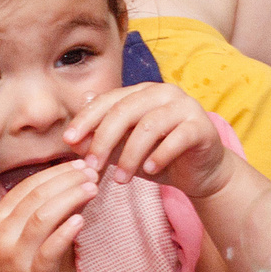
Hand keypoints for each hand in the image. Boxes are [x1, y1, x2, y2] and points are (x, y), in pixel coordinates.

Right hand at [0, 161, 98, 271]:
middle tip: (91, 170)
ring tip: (93, 187)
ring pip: (43, 217)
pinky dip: (66, 231)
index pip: (26, 187)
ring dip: (71, 198)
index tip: (78, 164)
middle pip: (36, 196)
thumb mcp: (19, 243)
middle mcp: (1, 237)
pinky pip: (51, 249)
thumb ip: (41, 216)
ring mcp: (15, 257)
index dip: (55, 172)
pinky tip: (82, 219)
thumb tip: (76, 187)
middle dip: (67, 179)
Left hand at [63, 84, 228, 197]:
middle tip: (93, 166)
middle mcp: (163, 93)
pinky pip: (177, 139)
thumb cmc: (159, 158)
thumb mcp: (125, 150)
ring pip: (149, 125)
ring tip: (121, 179)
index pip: (108, 100)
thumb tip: (72, 139)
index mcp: (141, 92)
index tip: (68, 141)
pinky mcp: (202, 126)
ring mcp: (185, 107)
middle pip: (125, 110)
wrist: (202, 173)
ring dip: (130, 155)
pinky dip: (159, 156)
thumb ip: (103, 140)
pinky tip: (149, 171)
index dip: (86, 119)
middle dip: (103, 139)